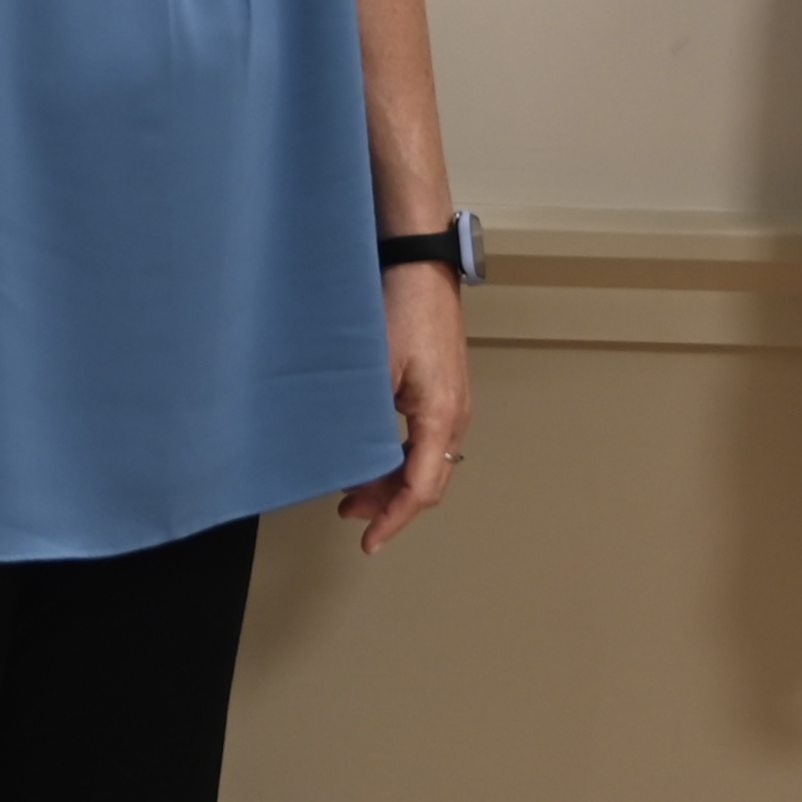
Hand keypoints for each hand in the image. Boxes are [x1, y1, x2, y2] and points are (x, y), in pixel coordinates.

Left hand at [338, 263, 472, 552]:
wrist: (419, 261)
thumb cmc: (402, 303)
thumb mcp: (374, 367)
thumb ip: (365, 418)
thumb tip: (346, 456)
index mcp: (441, 416)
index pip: (420, 488)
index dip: (393, 519)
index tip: (370, 540)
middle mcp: (455, 415)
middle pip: (427, 481)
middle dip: (390, 504)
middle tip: (350, 514)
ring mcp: (452, 402)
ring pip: (427, 461)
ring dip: (393, 479)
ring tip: (356, 489)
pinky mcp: (443, 388)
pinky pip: (426, 439)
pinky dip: (401, 456)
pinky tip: (375, 452)